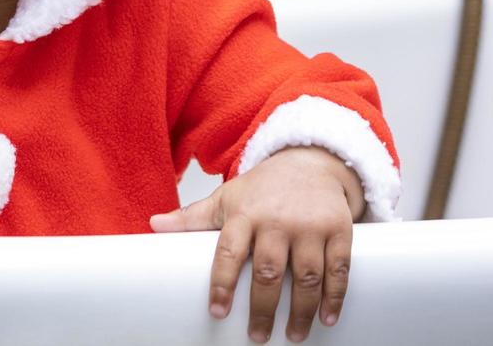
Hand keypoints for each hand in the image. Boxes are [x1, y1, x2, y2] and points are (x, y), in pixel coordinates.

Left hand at [148, 145, 364, 342]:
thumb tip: (154, 226)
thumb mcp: (226, 198)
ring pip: (305, 275)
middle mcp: (276, 220)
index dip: (221, 283)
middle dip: (262, 308)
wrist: (310, 163)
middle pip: (268, 271)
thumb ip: (193, 217)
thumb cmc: (263, 189)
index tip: (217, 312)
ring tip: (293, 335)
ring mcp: (309, 226)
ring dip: (300, 310)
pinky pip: (338, 269)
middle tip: (257, 336)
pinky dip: (334, 297)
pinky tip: (327, 318)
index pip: (228, 252)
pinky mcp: (339, 231)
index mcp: (244, 214)